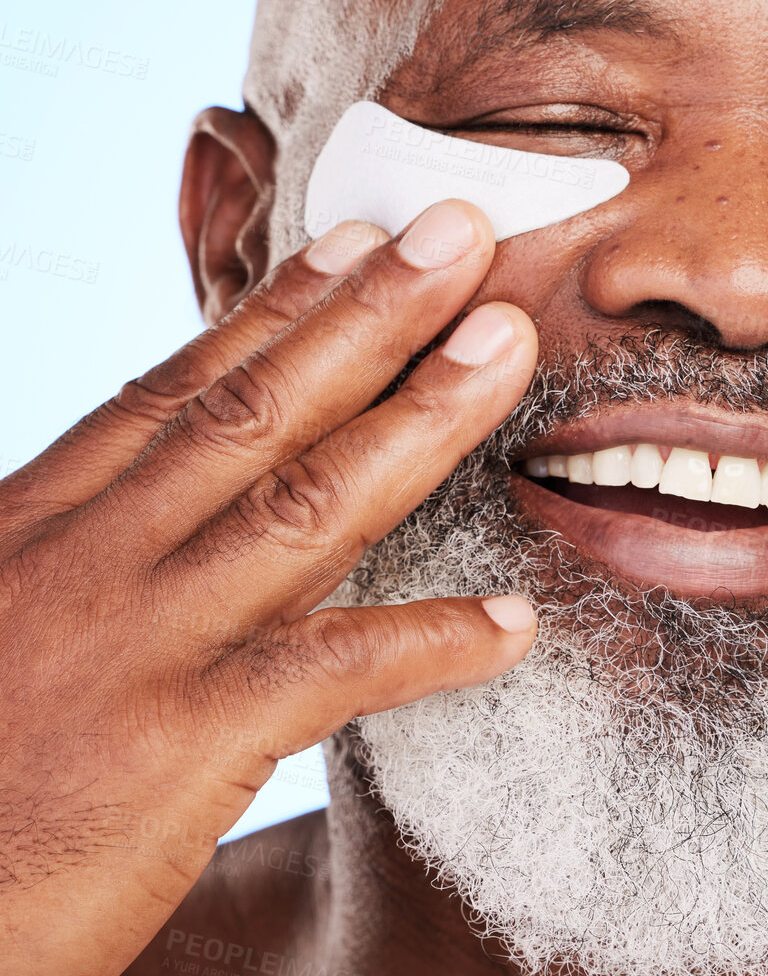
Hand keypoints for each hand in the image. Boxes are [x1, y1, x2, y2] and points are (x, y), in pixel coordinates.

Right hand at [0, 202, 537, 975]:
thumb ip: (65, 561)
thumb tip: (145, 518)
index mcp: (37, 523)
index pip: (176, 389)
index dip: (276, 309)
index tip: (355, 240)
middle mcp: (89, 557)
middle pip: (254, 410)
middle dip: (369, 314)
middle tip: (462, 231)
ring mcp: (137, 642)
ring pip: (306, 502)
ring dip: (420, 417)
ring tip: (508, 345)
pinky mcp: (178, 745)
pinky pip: (334, 671)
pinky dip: (431, 643)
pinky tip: (512, 623)